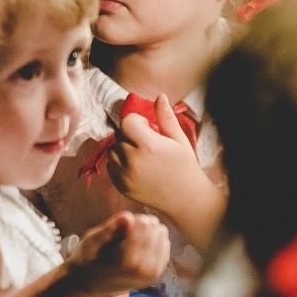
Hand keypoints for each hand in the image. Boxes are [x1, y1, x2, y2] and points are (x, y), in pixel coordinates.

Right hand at [66, 212, 169, 296]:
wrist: (92, 284)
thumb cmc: (89, 259)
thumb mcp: (90, 243)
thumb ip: (108, 230)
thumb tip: (128, 216)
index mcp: (127, 261)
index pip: (144, 225)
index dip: (133, 219)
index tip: (120, 225)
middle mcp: (144, 270)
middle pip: (154, 228)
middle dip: (141, 224)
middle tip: (124, 233)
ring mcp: (153, 273)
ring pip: (162, 234)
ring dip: (148, 232)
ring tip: (131, 241)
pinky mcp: (158, 274)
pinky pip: (165, 243)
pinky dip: (154, 241)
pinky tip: (139, 247)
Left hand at [107, 95, 208, 216]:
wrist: (185, 199)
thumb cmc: (185, 167)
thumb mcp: (179, 140)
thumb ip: (166, 118)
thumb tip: (160, 96)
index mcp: (149, 146)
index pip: (127, 122)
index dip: (136, 121)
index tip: (147, 128)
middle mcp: (133, 161)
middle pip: (119, 135)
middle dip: (130, 134)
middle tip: (146, 142)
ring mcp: (125, 176)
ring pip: (112, 150)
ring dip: (122, 148)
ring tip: (140, 155)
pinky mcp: (121, 186)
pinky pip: (110, 166)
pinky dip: (119, 163)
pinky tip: (136, 166)